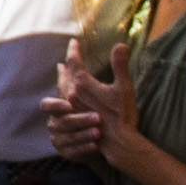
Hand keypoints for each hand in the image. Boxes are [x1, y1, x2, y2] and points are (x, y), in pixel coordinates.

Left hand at [47, 40, 135, 163]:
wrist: (117, 143)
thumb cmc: (122, 115)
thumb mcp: (124, 88)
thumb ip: (120, 65)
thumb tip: (120, 45)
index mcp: (83, 84)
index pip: (75, 62)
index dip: (74, 50)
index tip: (73, 41)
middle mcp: (72, 94)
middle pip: (66, 75)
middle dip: (66, 65)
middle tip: (65, 57)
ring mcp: (70, 108)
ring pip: (62, 89)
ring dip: (62, 79)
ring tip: (61, 72)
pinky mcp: (72, 119)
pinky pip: (63, 102)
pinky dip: (62, 94)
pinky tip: (65, 97)